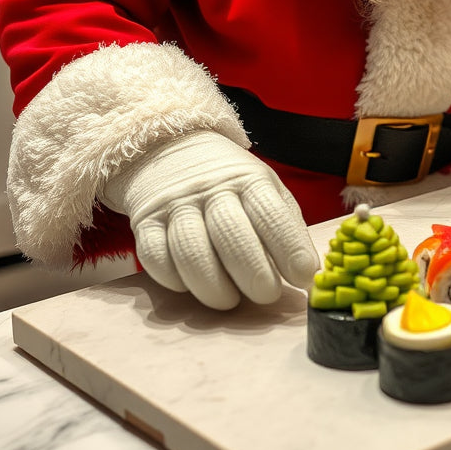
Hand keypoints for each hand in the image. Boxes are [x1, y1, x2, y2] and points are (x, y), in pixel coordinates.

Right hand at [101, 131, 318, 309]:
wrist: (172, 149)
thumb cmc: (232, 183)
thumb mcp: (265, 188)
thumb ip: (284, 226)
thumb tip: (306, 275)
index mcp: (249, 179)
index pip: (271, 214)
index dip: (290, 249)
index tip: (304, 278)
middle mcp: (211, 189)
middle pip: (232, 236)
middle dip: (254, 274)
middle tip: (267, 295)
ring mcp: (176, 205)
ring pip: (192, 252)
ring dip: (214, 286)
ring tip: (230, 300)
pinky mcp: (144, 222)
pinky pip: (156, 259)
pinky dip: (174, 280)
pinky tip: (191, 286)